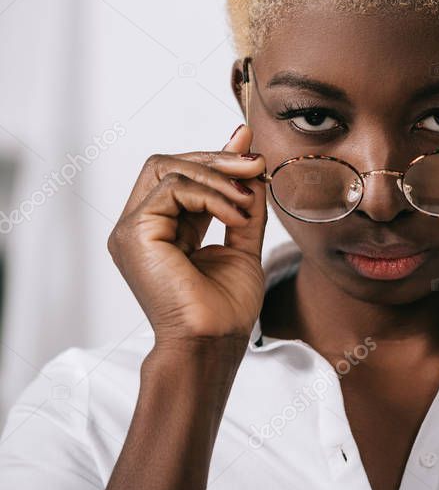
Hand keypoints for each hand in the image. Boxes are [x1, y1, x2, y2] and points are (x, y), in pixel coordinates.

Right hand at [107, 125, 267, 349]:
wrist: (214, 342)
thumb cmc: (225, 307)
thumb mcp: (243, 243)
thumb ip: (243, 205)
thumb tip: (252, 166)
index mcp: (162, 228)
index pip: (180, 175)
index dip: (214, 157)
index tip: (250, 148)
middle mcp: (141, 226)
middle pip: (168, 164)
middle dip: (216, 158)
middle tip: (254, 164)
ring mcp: (132, 229)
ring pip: (168, 169)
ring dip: (218, 177)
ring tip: (247, 200)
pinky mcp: (134, 233)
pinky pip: (172, 189)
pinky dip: (211, 196)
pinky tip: (236, 217)